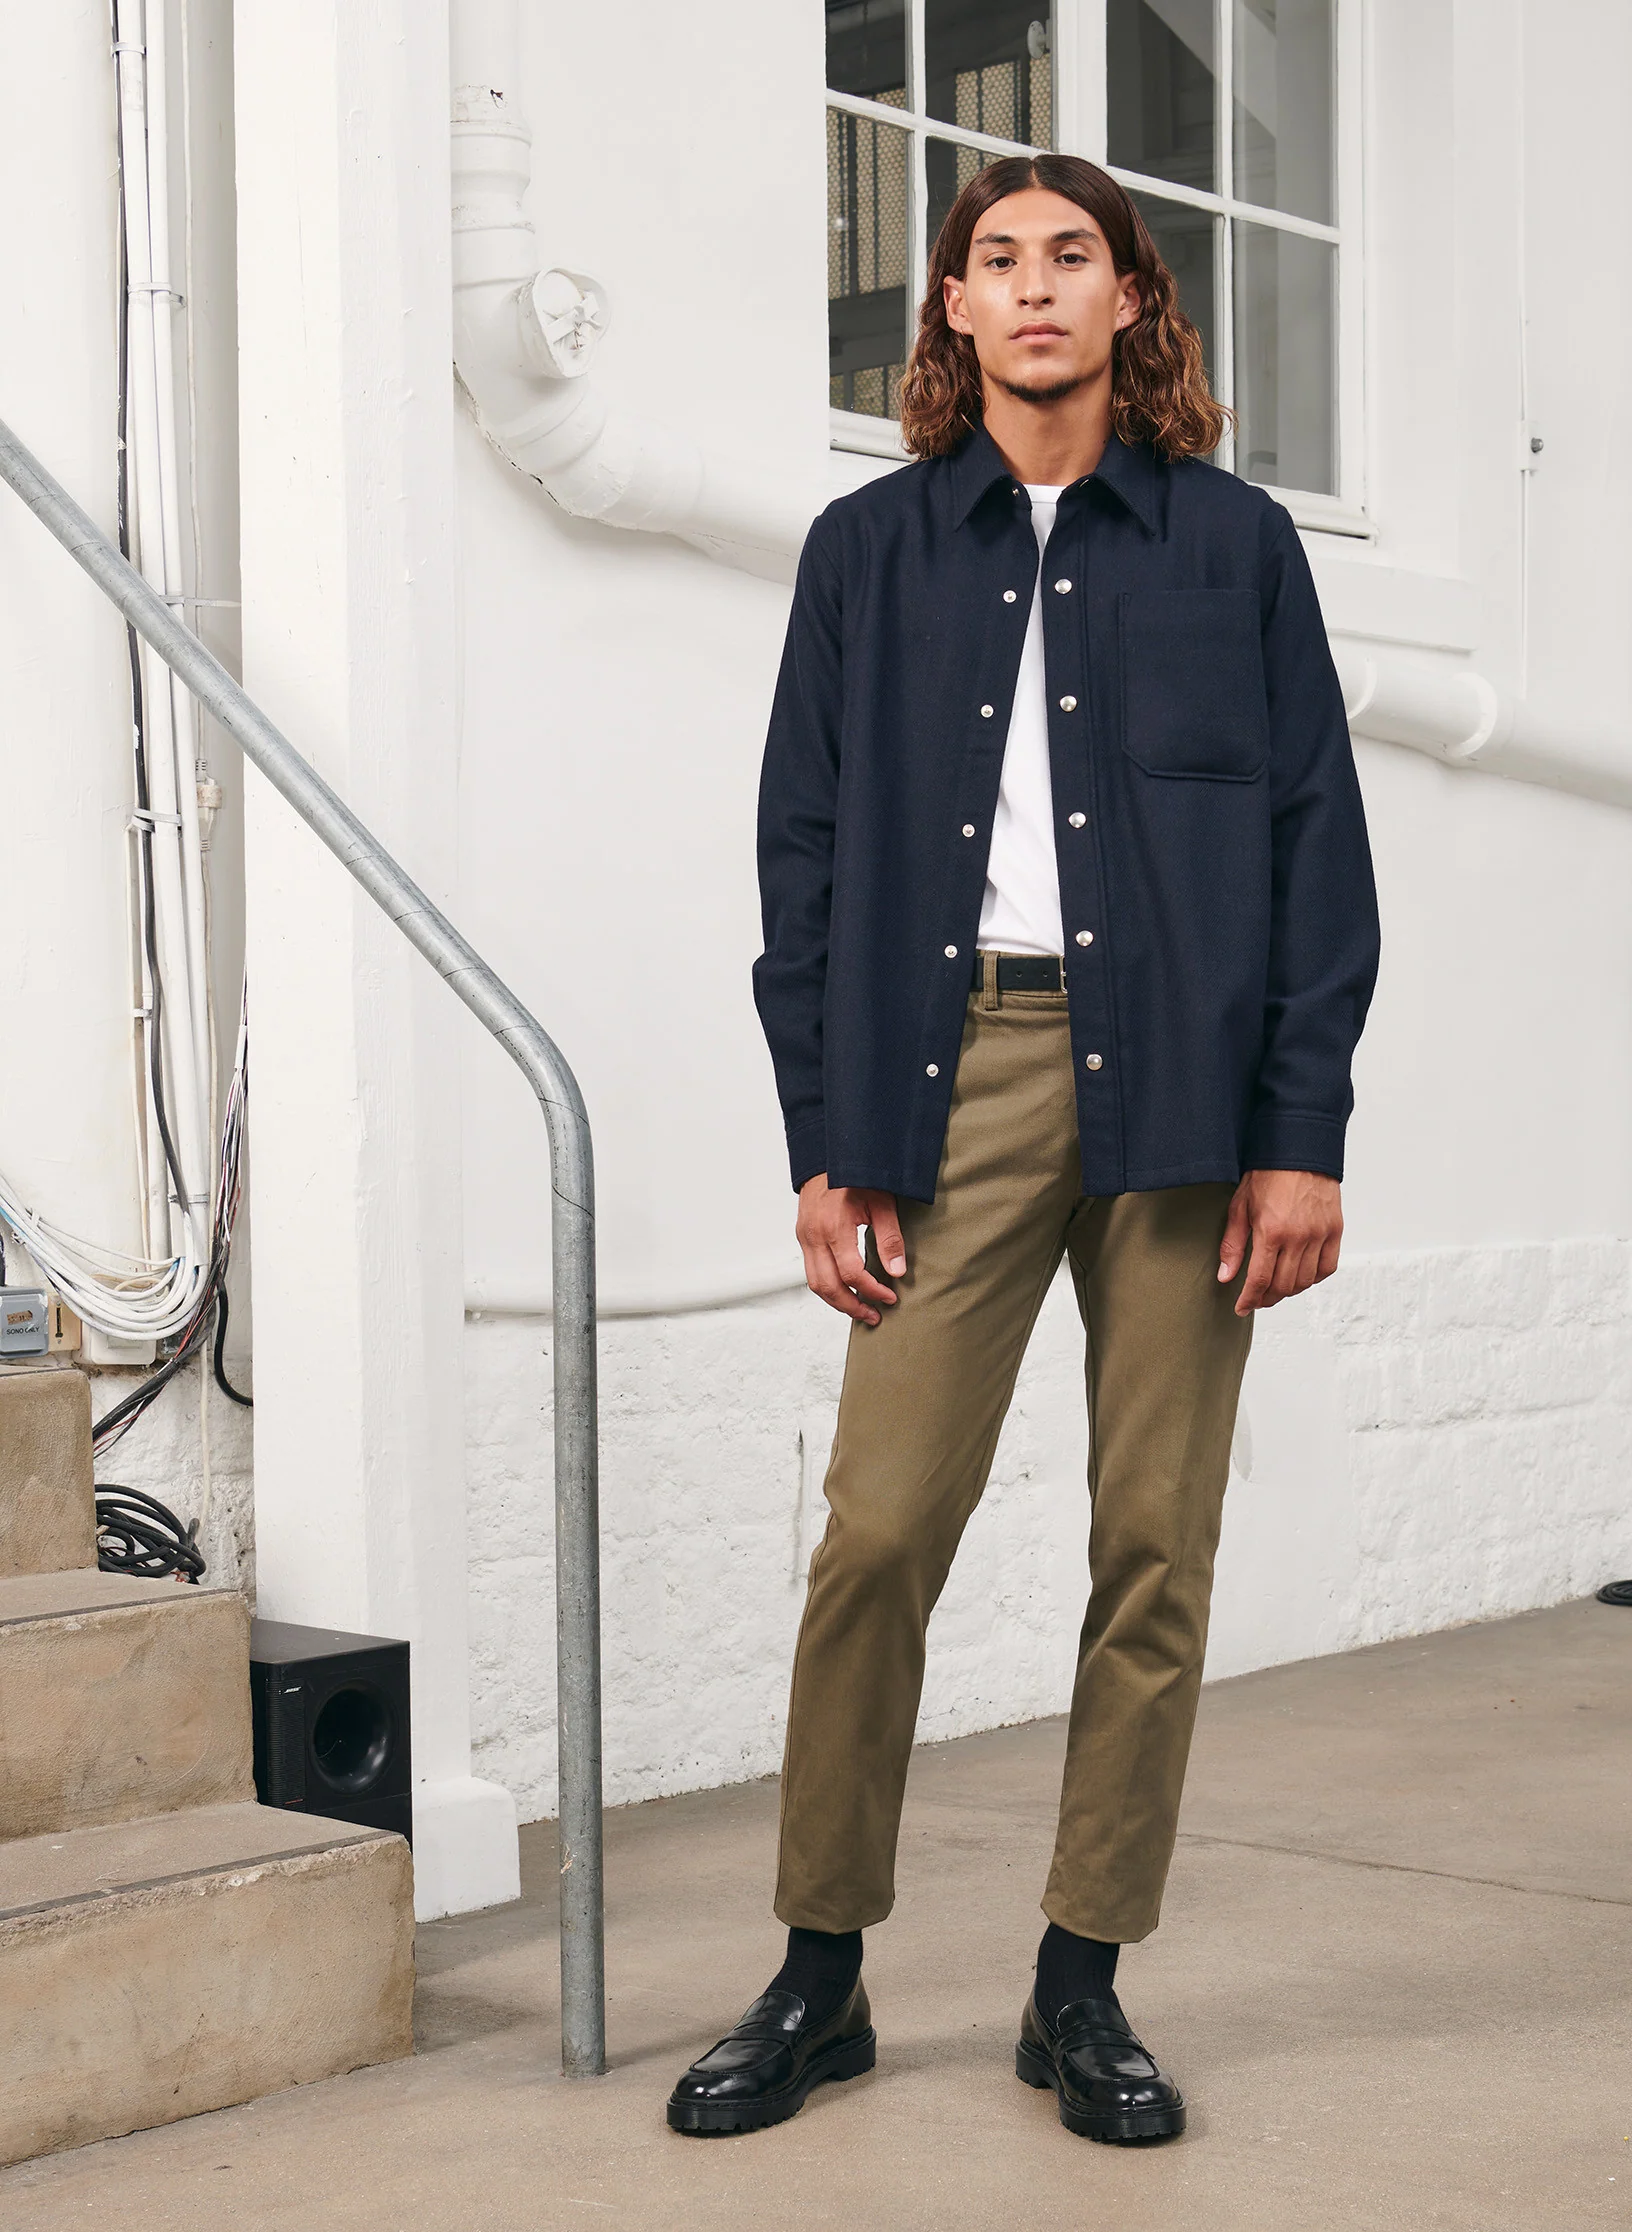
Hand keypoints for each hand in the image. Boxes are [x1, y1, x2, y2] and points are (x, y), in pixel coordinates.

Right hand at [796, 1175, 905, 1326]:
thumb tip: (897, 1272)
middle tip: (874, 1316)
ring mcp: (804, 1237)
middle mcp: (814, 1235)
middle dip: (852, 1306)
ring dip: (837, 1301)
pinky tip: (846, 1289)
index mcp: (834, 1227)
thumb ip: (890, 1239)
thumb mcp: (881, 1203)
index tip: (890, 1297)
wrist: (827, 1156)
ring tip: (861, 1308)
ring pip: (815, 1284)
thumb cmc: (856, 1175)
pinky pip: (811, 1271)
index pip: (852, 1274)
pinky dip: (828, 1286)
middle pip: (828, 1287)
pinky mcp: (802, 1236)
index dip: (873, 1291)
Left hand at [1218, 1169, 1342, 1316]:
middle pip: (1283, 1286)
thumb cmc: (1267, 1175)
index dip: (1249, 1299)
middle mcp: (1298, 1237)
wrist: (1299, 1151)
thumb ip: (1233, 1245)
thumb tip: (1225, 1276)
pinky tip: (1300, 1276)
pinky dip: (1313, 1278)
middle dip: (1267, 1298)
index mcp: (1271, 1232)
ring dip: (1289, 1291)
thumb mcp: (1240, 1207)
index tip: (1242, 1308)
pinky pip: (1327, 1268)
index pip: (1260, 1280)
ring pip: (1305, 1281)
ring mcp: (1319, 1235)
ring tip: (1276, 1289)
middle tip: (1257, 1299)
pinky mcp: (1335, 1230)